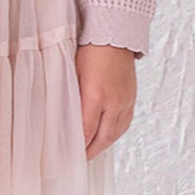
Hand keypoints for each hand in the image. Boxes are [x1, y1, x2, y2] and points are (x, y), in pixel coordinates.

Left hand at [75, 44, 136, 159]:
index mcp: (96, 95)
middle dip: (91, 151)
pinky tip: (107, 136)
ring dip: (103, 145)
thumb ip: (71, 96)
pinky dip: (115, 134)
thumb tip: (63, 116)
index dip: (78, 145)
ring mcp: (125, 101)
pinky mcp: (131, 98)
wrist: (114, 35)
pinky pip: (124, 124)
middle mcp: (113, 102)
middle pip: (103, 138)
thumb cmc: (90, 50)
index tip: (69, 152)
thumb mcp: (74, 72)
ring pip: (115, 133)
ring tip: (92, 151)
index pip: (86, 131)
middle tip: (80, 158)